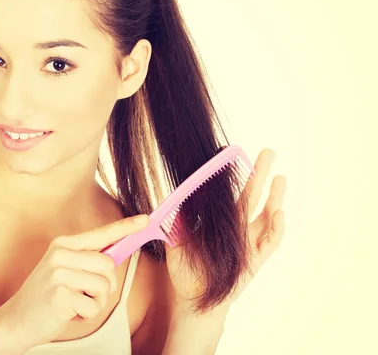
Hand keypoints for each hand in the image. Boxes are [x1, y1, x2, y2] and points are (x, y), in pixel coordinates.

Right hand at [0, 214, 149, 347]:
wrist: (16, 319)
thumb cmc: (46, 296)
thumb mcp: (64, 269)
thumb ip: (87, 259)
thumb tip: (118, 253)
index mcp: (63, 244)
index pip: (101, 233)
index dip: (125, 227)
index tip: (146, 219)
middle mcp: (60, 254)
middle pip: (108, 264)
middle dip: (104, 284)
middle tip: (84, 293)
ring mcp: (58, 273)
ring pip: (103, 286)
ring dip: (94, 302)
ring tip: (74, 302)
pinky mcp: (60, 294)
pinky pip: (93, 306)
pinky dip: (85, 315)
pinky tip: (67, 312)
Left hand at [165, 148, 286, 315]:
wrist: (193, 300)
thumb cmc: (186, 273)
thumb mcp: (176, 242)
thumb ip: (175, 221)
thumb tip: (171, 198)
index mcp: (221, 223)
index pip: (230, 192)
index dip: (233, 174)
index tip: (234, 153)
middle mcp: (238, 229)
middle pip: (252, 196)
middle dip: (260, 174)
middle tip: (268, 152)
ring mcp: (249, 244)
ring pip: (266, 216)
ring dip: (275, 197)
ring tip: (280, 177)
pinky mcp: (255, 260)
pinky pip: (270, 242)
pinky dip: (276, 228)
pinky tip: (278, 213)